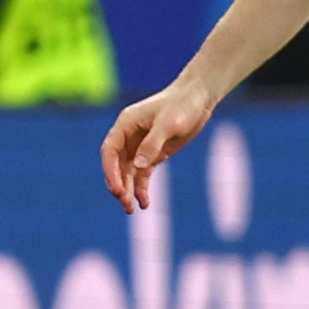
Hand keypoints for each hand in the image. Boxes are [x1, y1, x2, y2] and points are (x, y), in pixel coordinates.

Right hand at [101, 79, 213, 210]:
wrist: (198, 99)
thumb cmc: (182, 105)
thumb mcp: (169, 124)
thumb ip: (152, 144)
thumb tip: (137, 166)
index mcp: (126, 124)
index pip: (109, 151)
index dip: (110, 171)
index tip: (117, 190)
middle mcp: (129, 136)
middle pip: (115, 165)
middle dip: (118, 184)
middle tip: (125, 204)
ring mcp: (140, 146)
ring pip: (127, 172)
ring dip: (128, 190)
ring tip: (131, 209)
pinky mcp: (153, 153)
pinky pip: (142, 174)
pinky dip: (141, 188)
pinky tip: (145, 203)